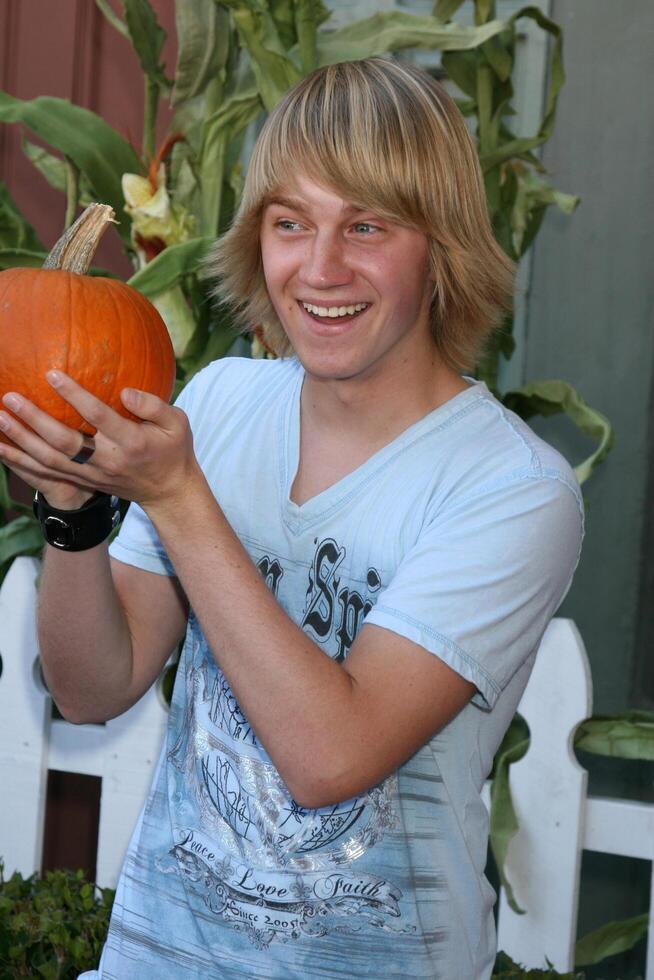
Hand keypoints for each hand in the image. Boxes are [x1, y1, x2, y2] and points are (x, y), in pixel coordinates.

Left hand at [0, 371, 198, 511]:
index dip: (74, 396)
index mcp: (131, 442)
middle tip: (10, 397)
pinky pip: (46, 472)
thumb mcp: (178, 423)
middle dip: (34, 420)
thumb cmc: (173, 449)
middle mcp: (108, 460)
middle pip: (64, 442)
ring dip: (20, 441)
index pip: (98, 417)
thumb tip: (125, 392)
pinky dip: (21, 460)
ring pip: (50, 460)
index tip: (51, 374)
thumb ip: (154, 405)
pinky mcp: (83, 481)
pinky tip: (0, 446)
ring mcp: (93, 474)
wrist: (168, 492)